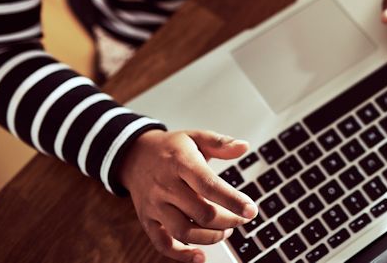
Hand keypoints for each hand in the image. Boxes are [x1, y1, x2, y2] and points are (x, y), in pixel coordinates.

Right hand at [119, 129, 257, 262]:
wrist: (135, 156)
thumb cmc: (170, 148)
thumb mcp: (195, 136)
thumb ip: (221, 143)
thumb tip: (244, 147)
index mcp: (181, 162)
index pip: (209, 185)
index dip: (232, 200)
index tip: (251, 210)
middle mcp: (166, 186)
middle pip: (201, 213)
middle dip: (228, 220)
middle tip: (241, 218)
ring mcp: (155, 205)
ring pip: (184, 232)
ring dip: (211, 237)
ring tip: (226, 230)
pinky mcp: (147, 220)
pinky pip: (163, 244)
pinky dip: (182, 255)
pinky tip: (200, 255)